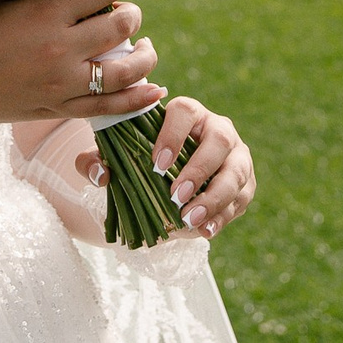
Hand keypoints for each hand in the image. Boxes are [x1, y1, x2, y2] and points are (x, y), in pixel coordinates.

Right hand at [0, 0, 165, 129]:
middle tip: (127, 14)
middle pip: (121, 27)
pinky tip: (154, 90)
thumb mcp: (2, 2)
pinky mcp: (59, 108)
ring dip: (144, 55)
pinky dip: (138, 99)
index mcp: (45, 12)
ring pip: (125, 69)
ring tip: (144, 48)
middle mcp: (60, 47)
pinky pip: (110, 108)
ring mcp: (63, 83)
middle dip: (133, 16)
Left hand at [81, 94, 253, 238]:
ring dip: (214, 198)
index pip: (185, 112)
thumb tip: (99, 173)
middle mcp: (218, 129)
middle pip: (220, 140)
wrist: (171, 181)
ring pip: (236, 172)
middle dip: (199, 169)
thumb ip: (96, 160)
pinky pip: (241, 199)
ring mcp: (236, 156)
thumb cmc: (143, 161)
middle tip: (176, 196)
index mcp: (188, 114)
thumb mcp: (117, 158)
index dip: (173, 135)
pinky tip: (204, 230)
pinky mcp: (246, 183)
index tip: (156, 163)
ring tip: (189, 219)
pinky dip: (223, 216)